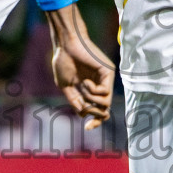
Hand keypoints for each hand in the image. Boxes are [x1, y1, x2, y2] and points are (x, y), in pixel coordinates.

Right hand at [46, 5, 114, 129]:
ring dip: (91, 100)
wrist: (65, 45)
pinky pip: (104, 92)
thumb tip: (83, 114)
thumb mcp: (66, 86)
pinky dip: (93, 91)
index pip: (99, 110)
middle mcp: (100, 85)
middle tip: (84, 106)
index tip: (88, 128)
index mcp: (90, 90)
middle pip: (105, 110)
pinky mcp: (108, 72)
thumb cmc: (63, 62)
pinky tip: (85, 82)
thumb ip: (75, 101)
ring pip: (105, 103)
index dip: (95, 121)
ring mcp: (105, 79)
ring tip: (82, 88)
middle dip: (94, 113)